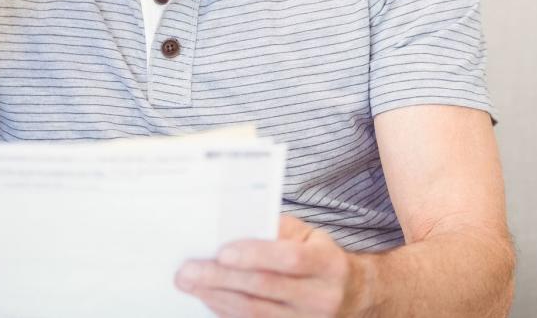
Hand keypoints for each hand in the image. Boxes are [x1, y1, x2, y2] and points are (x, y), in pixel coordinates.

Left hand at [175, 215, 369, 317]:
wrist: (349, 296)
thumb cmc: (318, 257)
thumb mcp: (308, 235)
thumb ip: (276, 229)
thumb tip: (234, 228)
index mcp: (327, 264)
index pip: (289, 260)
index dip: (255, 255)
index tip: (222, 252)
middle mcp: (321, 298)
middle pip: (264, 289)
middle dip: (220, 279)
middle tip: (187, 271)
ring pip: (255, 314)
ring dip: (216, 298)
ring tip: (191, 284)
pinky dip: (227, 313)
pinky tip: (209, 299)